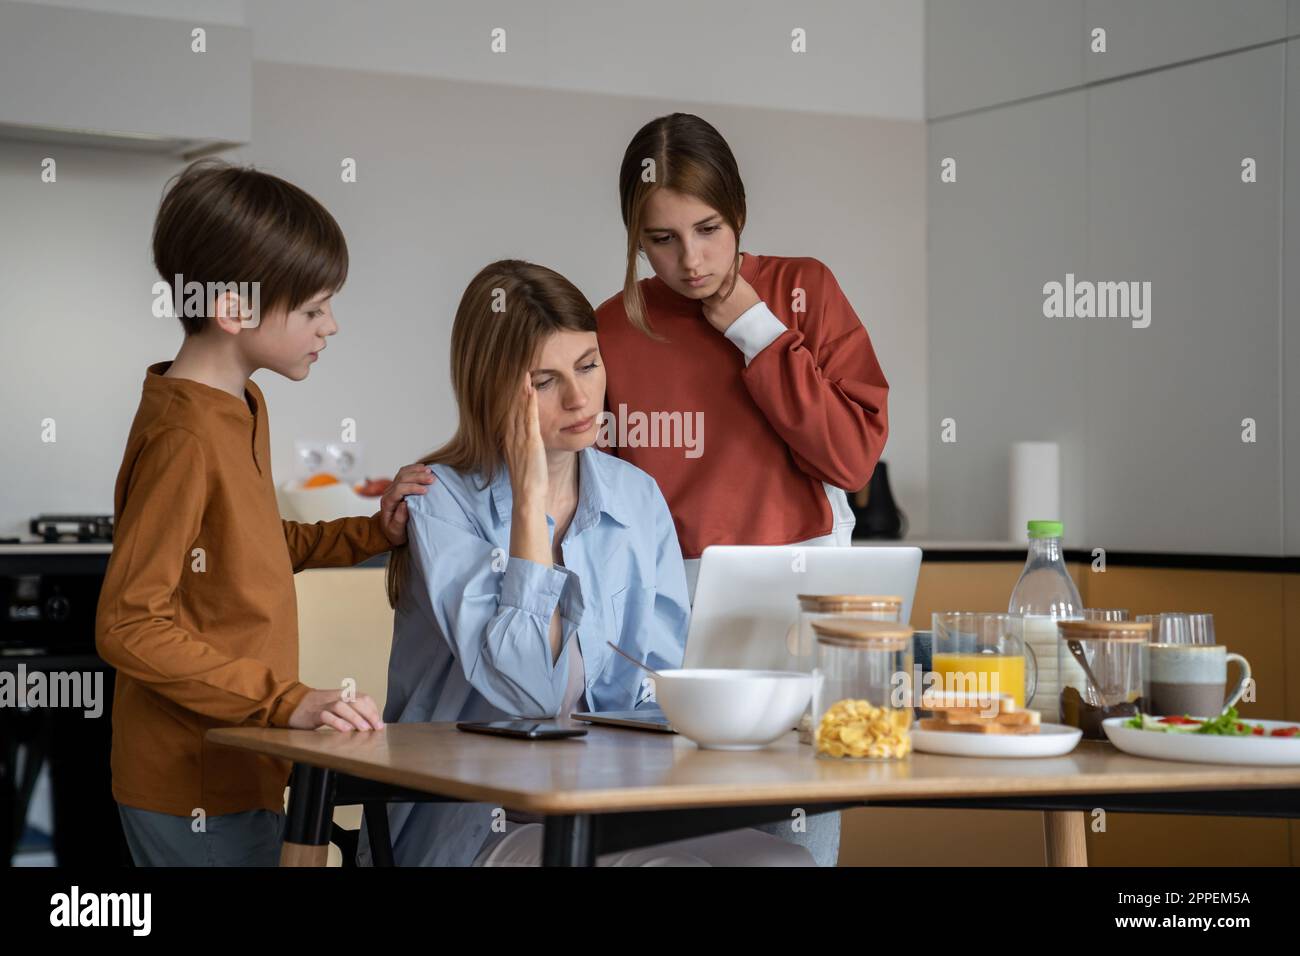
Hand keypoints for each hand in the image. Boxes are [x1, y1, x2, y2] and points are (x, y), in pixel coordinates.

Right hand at [288, 687, 384, 731]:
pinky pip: (326, 716)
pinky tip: (345, 730)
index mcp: (343, 695)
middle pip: (356, 700)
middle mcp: (335, 697)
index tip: (379, 723)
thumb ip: (350, 710)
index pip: (363, 698)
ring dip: (355, 717)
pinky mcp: (313, 714)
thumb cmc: (316, 707)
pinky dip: (337, 722)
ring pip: (342, 706)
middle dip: (369, 714)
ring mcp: (324, 704)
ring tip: (364, 729)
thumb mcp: (335, 705)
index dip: (373, 710)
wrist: (291, 703)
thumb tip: (368, 723)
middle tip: (377, 727)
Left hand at [378, 462, 436, 545]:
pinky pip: (405, 472)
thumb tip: (405, 503)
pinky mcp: (398, 485)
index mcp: (388, 502)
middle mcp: (388, 492)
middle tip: (432, 478)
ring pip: (403, 473)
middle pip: (402, 478)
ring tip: (430, 471)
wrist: (388, 530)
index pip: (399, 489)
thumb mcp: (396, 530)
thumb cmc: (394, 532)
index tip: (425, 491)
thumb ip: (399, 519)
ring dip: (417, 470)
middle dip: (417, 477)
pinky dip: (414, 469)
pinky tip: (424, 468)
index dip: (412, 488)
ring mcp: (393, 487)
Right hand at [504, 370, 547, 505]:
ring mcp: (520, 439)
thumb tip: (521, 438)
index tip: (509, 378)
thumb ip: (518, 446)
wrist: (527, 496)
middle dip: (511, 387)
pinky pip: (530, 419)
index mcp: (508, 439)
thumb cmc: (527, 480)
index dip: (507, 394)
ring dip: (520, 390)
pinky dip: (530, 404)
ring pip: (518, 409)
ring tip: (522, 371)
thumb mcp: (520, 458)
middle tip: (513, 366)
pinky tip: (531, 390)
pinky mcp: (531, 443)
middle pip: (510, 407)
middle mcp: (511, 437)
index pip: (507, 412)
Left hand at [700, 256, 760, 332]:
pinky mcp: (709, 314)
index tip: (716, 277)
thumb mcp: (744, 285)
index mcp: (728, 281)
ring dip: (709, 298)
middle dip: (711, 287)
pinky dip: (709, 309)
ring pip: (704, 297)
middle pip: (707, 284)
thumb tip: (724, 269)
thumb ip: (732, 276)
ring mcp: (713, 303)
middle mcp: (719, 291)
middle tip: (718, 292)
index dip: (715, 275)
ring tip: (719, 303)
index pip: (715, 273)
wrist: (751, 324)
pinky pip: (705, 308)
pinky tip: (719, 311)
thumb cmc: (750, 304)